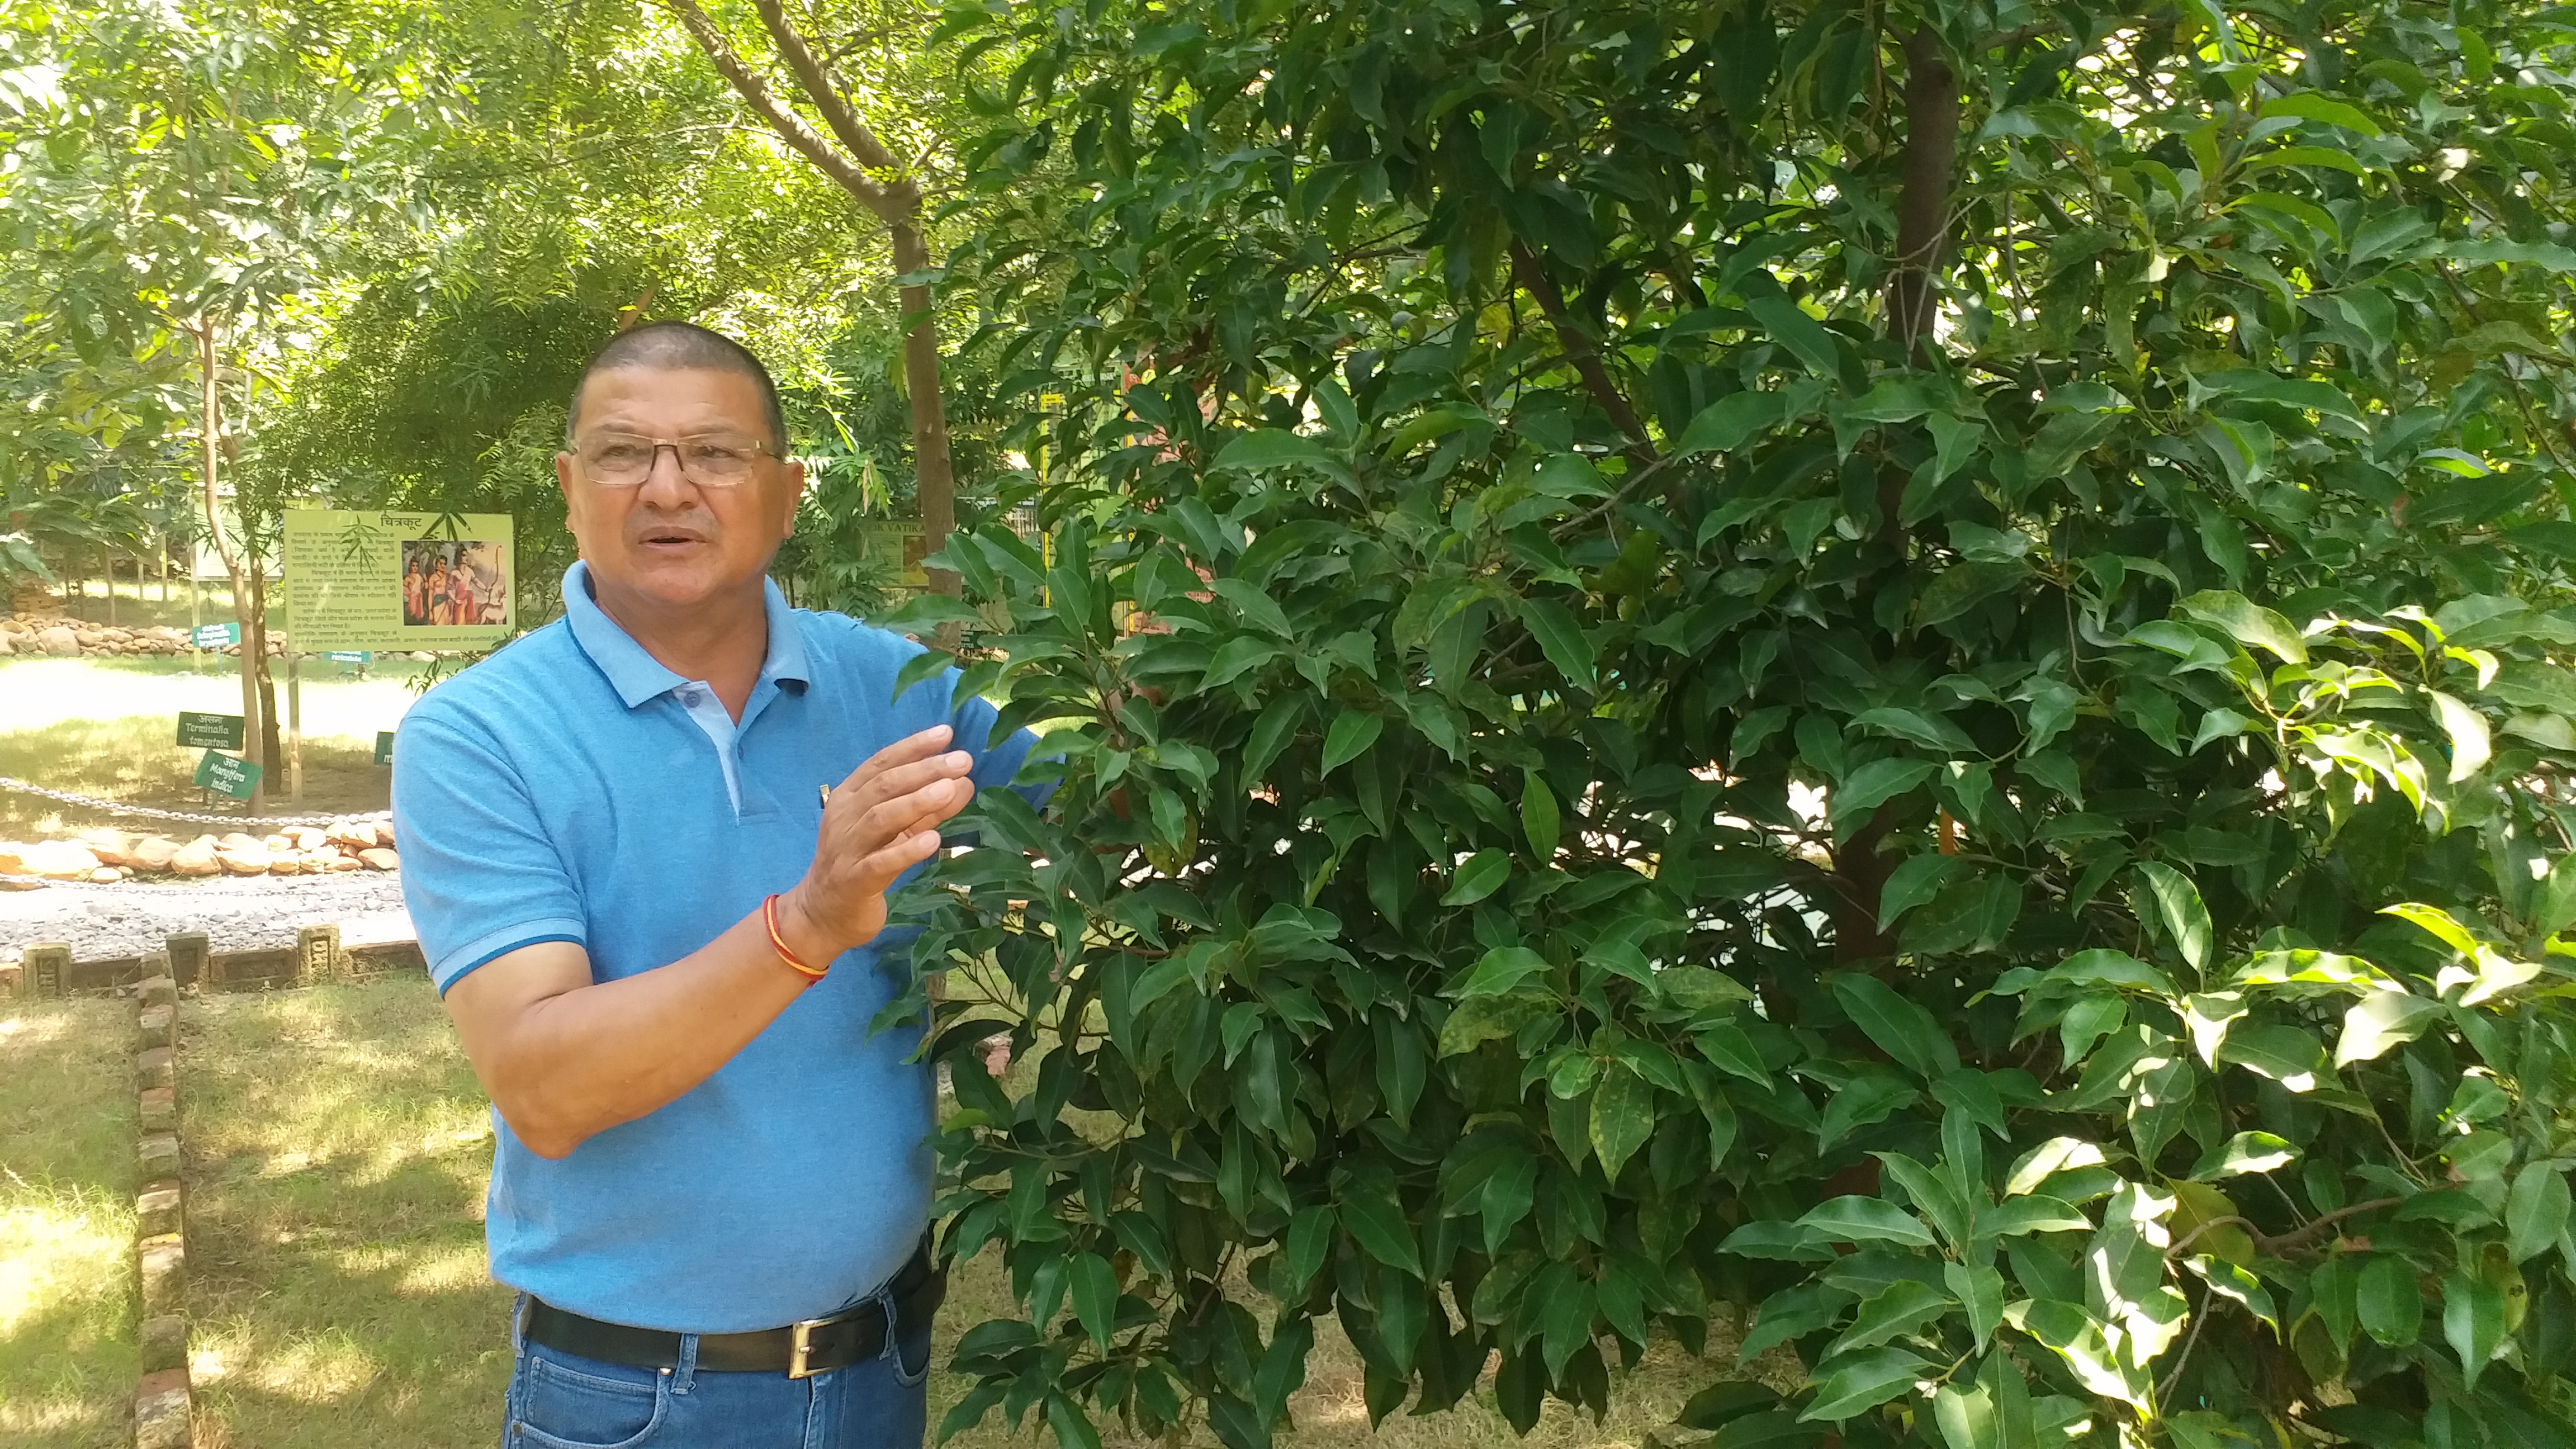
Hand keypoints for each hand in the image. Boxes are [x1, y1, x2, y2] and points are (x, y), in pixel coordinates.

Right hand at [781, 725, 977, 959]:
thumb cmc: (862, 863)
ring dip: (917, 802)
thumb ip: (928, 808)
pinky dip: (907, 850)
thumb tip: (964, 782)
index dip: (913, 747)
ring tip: (950, 788)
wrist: (823, 913)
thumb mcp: (897, 831)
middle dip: (924, 770)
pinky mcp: (853, 881)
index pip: (881, 763)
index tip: (946, 734)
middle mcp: (843, 817)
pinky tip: (933, 841)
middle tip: (961, 760)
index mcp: (849, 797)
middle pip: (884, 786)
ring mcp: (846, 849)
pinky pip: (880, 863)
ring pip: (880, 818)